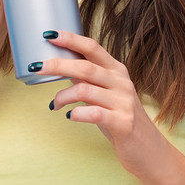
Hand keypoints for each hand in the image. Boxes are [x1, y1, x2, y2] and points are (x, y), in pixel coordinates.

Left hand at [36, 31, 174, 179]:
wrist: (148, 149)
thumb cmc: (121, 118)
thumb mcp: (106, 93)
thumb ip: (87, 79)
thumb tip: (60, 65)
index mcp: (116, 70)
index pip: (92, 47)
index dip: (70, 39)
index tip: (49, 35)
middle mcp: (121, 82)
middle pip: (85, 66)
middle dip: (57, 65)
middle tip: (36, 67)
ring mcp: (123, 102)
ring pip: (84, 90)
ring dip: (62, 97)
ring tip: (54, 105)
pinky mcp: (123, 123)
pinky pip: (94, 113)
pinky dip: (77, 113)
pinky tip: (70, 116)